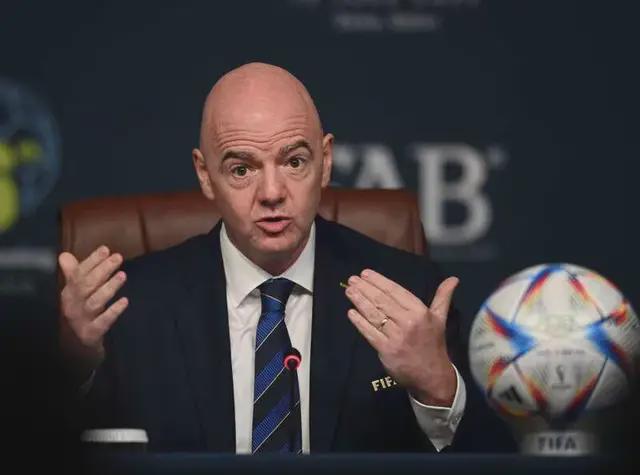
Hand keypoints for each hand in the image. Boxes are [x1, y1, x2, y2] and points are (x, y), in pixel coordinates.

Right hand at [58, 246, 128, 369]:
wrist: (77, 347)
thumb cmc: (80, 313)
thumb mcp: (76, 293)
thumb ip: (73, 274)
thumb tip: (64, 255)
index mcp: (69, 292)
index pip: (78, 273)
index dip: (92, 261)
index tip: (106, 249)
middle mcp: (73, 305)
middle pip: (86, 286)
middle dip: (102, 270)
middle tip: (118, 258)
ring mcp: (82, 320)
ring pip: (94, 302)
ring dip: (108, 288)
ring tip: (122, 275)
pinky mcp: (92, 333)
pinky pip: (103, 322)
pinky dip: (113, 311)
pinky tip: (125, 301)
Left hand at [344, 269, 458, 405]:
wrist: (433, 376)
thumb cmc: (433, 344)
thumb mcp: (440, 319)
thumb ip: (443, 297)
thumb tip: (453, 278)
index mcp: (420, 312)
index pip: (395, 292)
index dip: (379, 281)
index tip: (365, 273)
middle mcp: (408, 322)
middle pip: (382, 301)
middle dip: (365, 289)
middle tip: (352, 279)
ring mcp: (396, 337)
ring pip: (374, 315)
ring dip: (359, 301)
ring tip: (349, 291)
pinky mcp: (386, 350)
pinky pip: (370, 333)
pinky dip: (359, 322)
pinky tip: (351, 312)